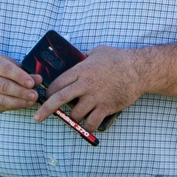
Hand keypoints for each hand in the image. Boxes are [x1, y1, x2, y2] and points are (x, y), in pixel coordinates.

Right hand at [0, 53, 40, 112]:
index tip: (32, 83)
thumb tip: (39, 79)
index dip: (19, 77)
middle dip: (21, 92)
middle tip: (35, 95)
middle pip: (3, 86)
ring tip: (32, 101)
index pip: (6, 70)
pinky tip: (25, 104)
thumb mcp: (11, 65)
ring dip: (19, 102)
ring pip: (2, 99)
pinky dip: (15, 106)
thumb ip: (25, 72)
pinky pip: (2, 106)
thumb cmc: (0, 69)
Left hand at [33, 46, 149, 130]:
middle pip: (60, 99)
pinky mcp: (106, 107)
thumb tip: (74, 58)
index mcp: (81, 70)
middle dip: (46, 110)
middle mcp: (85, 84)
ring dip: (72, 117)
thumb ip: (83, 57)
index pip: (58, 83)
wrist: (139, 70)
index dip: (49, 92)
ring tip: (75, 115)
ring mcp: (95, 97)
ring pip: (75, 113)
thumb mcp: (97, 52)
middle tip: (37, 118)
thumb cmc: (118, 59)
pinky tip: (88, 123)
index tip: (46, 96)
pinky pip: (91, 122)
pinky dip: (87, 125)